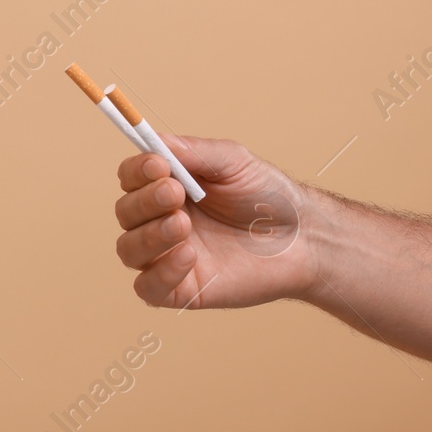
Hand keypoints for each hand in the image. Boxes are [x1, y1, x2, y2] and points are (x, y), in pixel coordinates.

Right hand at [113, 134, 321, 309]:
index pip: (130, 178)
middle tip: (176, 193)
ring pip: (128, 250)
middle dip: (146, 201)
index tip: (158, 165)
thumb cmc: (269, 198)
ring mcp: (167, 257)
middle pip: (125, 213)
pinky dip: (159, 272)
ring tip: (183, 225)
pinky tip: (188, 256)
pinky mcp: (182, 290)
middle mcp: (160, 221)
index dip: (136, 171)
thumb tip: (155, 141)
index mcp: (166, 187)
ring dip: (149, 235)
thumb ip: (194, 151)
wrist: (306, 238)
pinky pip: (148, 288)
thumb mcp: (234, 162)